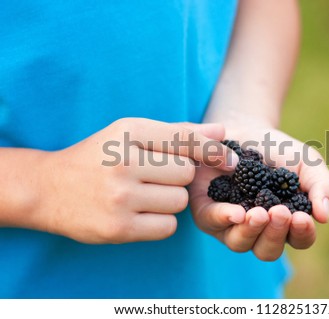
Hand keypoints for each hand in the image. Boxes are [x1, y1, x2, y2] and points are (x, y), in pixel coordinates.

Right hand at [33, 118, 236, 243]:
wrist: (47, 188)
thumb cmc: (98, 158)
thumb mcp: (131, 134)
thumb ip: (178, 132)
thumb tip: (221, 132)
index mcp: (128, 131)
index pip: (185, 138)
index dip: (213, 151)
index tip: (232, 161)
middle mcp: (123, 162)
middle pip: (187, 174)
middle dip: (179, 178)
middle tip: (155, 177)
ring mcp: (120, 198)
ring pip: (180, 202)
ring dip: (171, 201)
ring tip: (145, 195)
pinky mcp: (118, 229)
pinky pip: (168, 226)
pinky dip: (161, 222)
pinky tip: (140, 213)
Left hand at [189, 126, 328, 260]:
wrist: (246, 129)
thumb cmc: (280, 151)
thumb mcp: (308, 163)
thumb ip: (323, 187)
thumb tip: (324, 216)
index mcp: (286, 223)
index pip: (299, 239)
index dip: (302, 234)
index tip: (301, 218)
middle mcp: (258, 230)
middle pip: (268, 250)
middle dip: (275, 234)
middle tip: (279, 212)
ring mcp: (231, 224)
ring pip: (240, 243)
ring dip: (251, 231)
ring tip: (259, 213)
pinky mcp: (207, 211)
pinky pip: (213, 222)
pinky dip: (224, 218)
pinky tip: (236, 211)